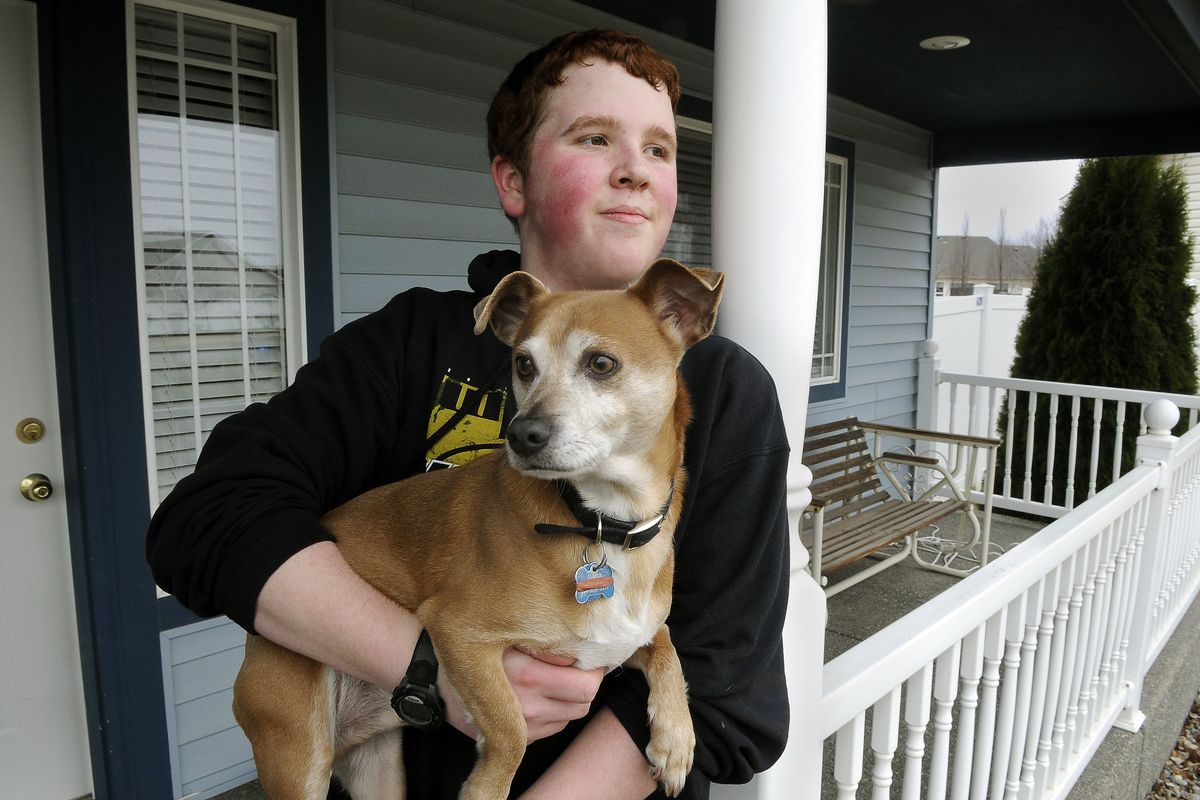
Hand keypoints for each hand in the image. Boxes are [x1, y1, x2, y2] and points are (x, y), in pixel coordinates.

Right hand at [439, 648, 604, 741]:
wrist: (433, 676)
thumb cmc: (470, 643)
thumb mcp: (503, 629)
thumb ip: (544, 637)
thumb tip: (580, 643)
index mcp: (527, 677)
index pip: (586, 684)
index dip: (593, 665)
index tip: (586, 652)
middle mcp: (527, 708)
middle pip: (584, 702)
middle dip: (586, 681)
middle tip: (577, 663)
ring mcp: (524, 729)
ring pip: (572, 715)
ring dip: (570, 697)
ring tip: (554, 675)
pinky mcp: (519, 739)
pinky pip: (555, 725)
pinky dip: (555, 709)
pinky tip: (539, 691)